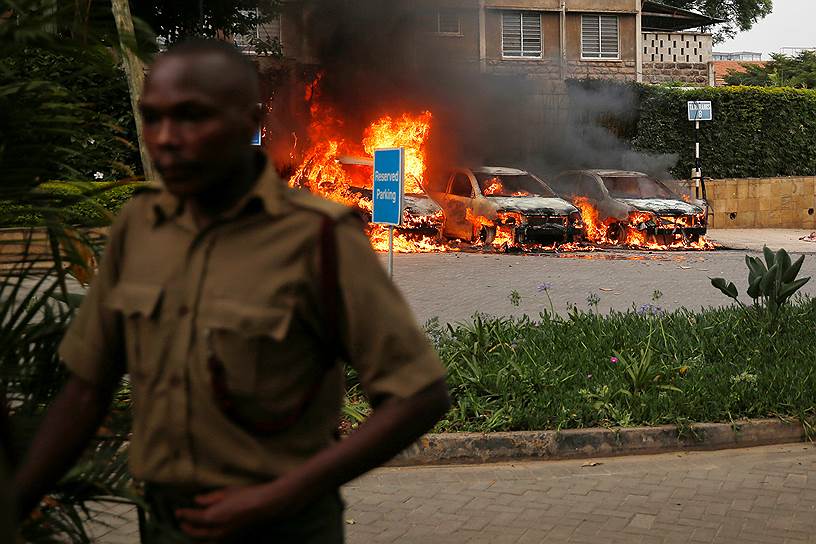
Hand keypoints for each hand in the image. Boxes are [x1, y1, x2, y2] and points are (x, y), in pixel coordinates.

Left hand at [175, 483, 291, 539]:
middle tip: (181, 520)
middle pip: (196, 533)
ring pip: (205, 539)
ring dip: (196, 534)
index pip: (193, 517)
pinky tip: (206, 531)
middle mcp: (217, 530)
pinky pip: (214, 539)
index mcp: (213, 517)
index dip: (183, 514)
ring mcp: (225, 535)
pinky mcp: (232, 535)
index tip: (177, 511)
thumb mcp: (226, 492)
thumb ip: (209, 498)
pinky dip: (206, 537)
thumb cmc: (246, 494)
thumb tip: (197, 501)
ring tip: (191, 527)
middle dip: (187, 528)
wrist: (265, 505)